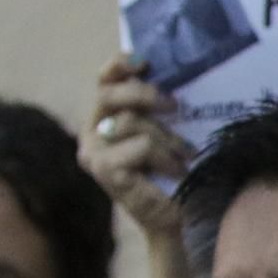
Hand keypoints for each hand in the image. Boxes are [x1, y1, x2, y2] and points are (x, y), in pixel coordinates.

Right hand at [81, 55, 192, 240]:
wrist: (176, 216)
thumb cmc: (174, 170)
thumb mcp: (168, 129)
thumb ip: (160, 105)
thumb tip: (177, 75)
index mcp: (105, 116)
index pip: (104, 80)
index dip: (119, 65)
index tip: (144, 61)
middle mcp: (91, 132)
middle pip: (107, 95)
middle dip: (142, 93)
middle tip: (174, 104)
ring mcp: (94, 154)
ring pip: (129, 122)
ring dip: (166, 136)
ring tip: (186, 153)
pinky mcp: (105, 171)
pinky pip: (139, 147)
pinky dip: (164, 156)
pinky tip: (177, 169)